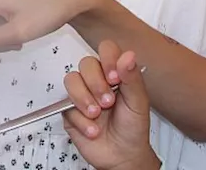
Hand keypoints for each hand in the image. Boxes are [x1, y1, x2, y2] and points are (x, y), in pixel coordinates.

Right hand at [61, 42, 159, 169]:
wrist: (122, 156)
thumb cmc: (133, 128)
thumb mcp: (138, 103)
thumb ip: (132, 78)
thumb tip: (128, 55)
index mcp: (115, 74)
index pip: (106, 50)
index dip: (108, 59)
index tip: (114, 77)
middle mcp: (97, 80)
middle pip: (86, 63)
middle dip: (96, 84)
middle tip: (108, 102)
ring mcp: (82, 94)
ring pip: (71, 80)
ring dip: (84, 99)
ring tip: (97, 115)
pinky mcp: (69, 110)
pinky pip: (66, 106)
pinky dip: (81, 120)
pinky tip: (93, 130)